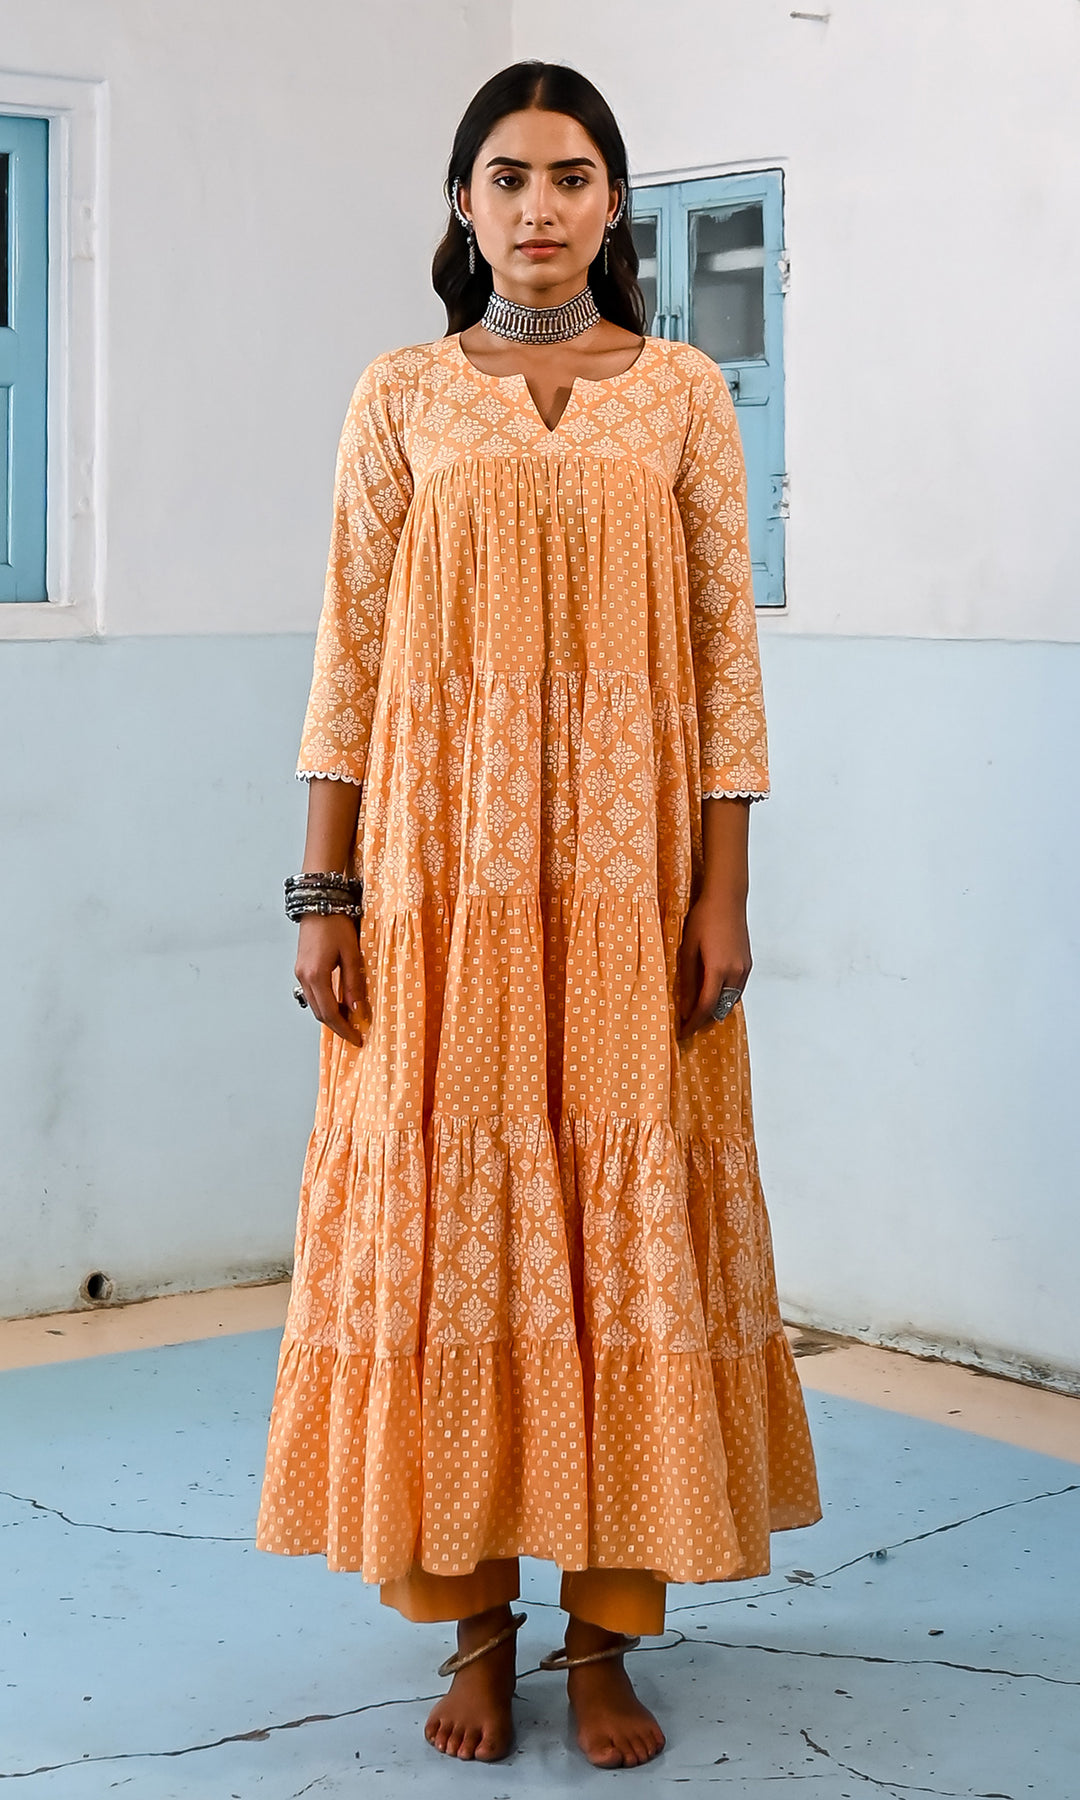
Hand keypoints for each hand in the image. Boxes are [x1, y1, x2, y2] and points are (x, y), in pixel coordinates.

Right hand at [294, 915, 367, 1046]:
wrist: (319, 904)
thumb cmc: (336, 924)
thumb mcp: (352, 954)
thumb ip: (353, 983)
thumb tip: (356, 1009)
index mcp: (316, 975)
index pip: (329, 1012)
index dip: (344, 1028)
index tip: (356, 1038)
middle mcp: (304, 977)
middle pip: (319, 1012)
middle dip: (337, 1026)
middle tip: (354, 1033)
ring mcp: (300, 973)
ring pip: (314, 1004)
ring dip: (330, 1015)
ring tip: (349, 1020)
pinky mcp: (301, 968)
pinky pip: (312, 993)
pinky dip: (324, 1003)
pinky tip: (338, 1002)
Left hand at [676, 889, 751, 1041]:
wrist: (727, 899)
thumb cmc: (703, 919)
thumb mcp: (688, 949)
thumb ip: (687, 979)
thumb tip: (685, 1005)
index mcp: (718, 970)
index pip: (706, 1007)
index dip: (693, 1022)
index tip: (683, 1032)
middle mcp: (736, 974)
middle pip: (720, 1008)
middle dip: (704, 1019)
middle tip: (688, 1024)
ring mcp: (744, 969)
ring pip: (730, 1001)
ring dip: (715, 1009)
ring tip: (698, 1011)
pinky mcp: (747, 963)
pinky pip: (736, 990)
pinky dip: (724, 997)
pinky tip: (712, 993)